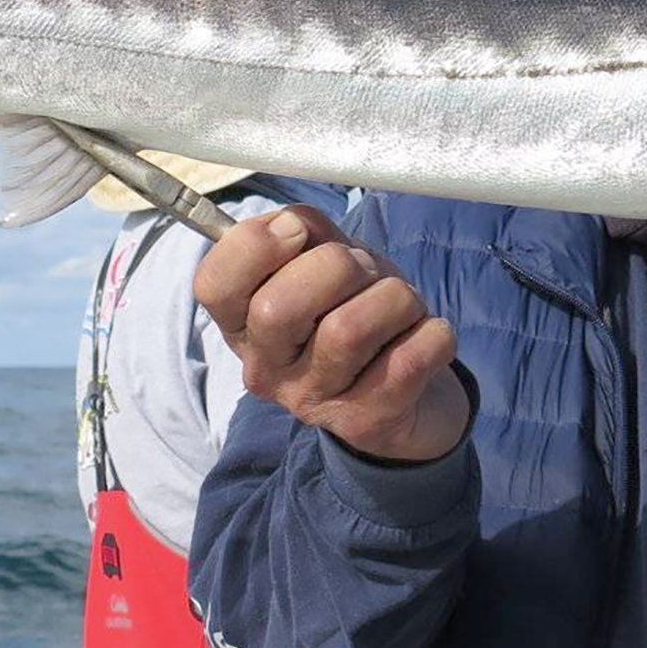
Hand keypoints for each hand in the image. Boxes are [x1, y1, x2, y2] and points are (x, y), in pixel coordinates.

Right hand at [195, 206, 469, 462]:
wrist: (406, 395)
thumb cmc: (355, 312)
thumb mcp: (323, 264)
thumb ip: (304, 234)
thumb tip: (295, 224)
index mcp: (242, 325)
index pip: (214, 284)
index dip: (257, 244)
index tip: (299, 231)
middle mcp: (266, 370)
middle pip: (278, 307)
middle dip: (339, 266)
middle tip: (364, 272)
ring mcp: (312, 402)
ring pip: (348, 330)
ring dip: (394, 298)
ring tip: (402, 303)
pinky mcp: (365, 423)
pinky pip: (407, 361)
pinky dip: (432, 334)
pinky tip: (426, 334)